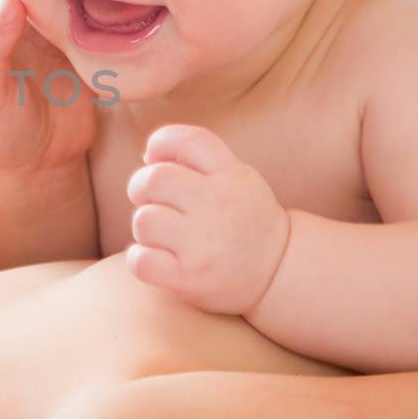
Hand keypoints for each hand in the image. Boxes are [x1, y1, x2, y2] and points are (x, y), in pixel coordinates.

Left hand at [125, 124, 288, 314]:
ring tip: (162, 235)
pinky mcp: (191, 278)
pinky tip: (153, 258)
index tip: (154, 158)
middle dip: (140, 187)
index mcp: (233, 176)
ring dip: (144, 227)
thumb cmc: (244, 220)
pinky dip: (138, 259)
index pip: (189, 140)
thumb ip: (199, 163)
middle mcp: (220, 205)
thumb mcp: (238, 180)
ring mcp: (205, 244)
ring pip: (144, 220)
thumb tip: (149, 156)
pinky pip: (140, 261)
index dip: (161, 142)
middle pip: (154, 179)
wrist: (279, 272)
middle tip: (150, 201)